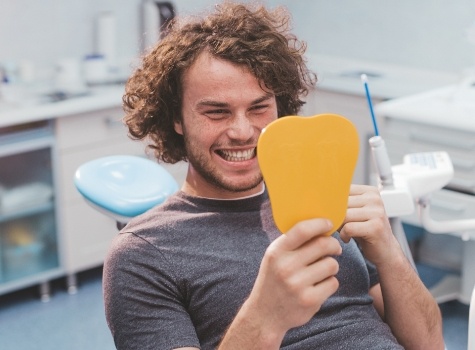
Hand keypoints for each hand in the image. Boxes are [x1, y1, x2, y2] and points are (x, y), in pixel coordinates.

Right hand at [246, 218, 341, 333]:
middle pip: (323, 245)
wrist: (265, 314)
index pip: (302, 230)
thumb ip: (292, 242)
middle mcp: (286, 267)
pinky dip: (329, 282)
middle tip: (334, 248)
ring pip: (331, 264)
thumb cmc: (274, 279)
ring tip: (321, 270)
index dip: (320, 223)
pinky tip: (319, 285)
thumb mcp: (274, 257)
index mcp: (277, 252)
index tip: (328, 223)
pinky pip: (333, 283)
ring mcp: (298, 285)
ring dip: (331, 266)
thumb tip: (319, 225)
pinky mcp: (310, 300)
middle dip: (333, 245)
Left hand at [339, 184, 399, 265]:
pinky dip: (344, 235)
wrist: (386, 251)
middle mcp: (375, 199)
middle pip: (342, 203)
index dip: (332, 203)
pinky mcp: (376, 227)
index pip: (342, 190)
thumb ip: (343, 203)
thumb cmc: (365, 230)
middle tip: (336, 225)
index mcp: (369, 191)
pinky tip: (348, 238)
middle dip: (335, 216)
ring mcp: (377, 212)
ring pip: (344, 215)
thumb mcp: (355, 212)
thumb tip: (318, 200)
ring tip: (343, 232)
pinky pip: (348, 228)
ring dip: (339, 226)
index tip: (332, 213)